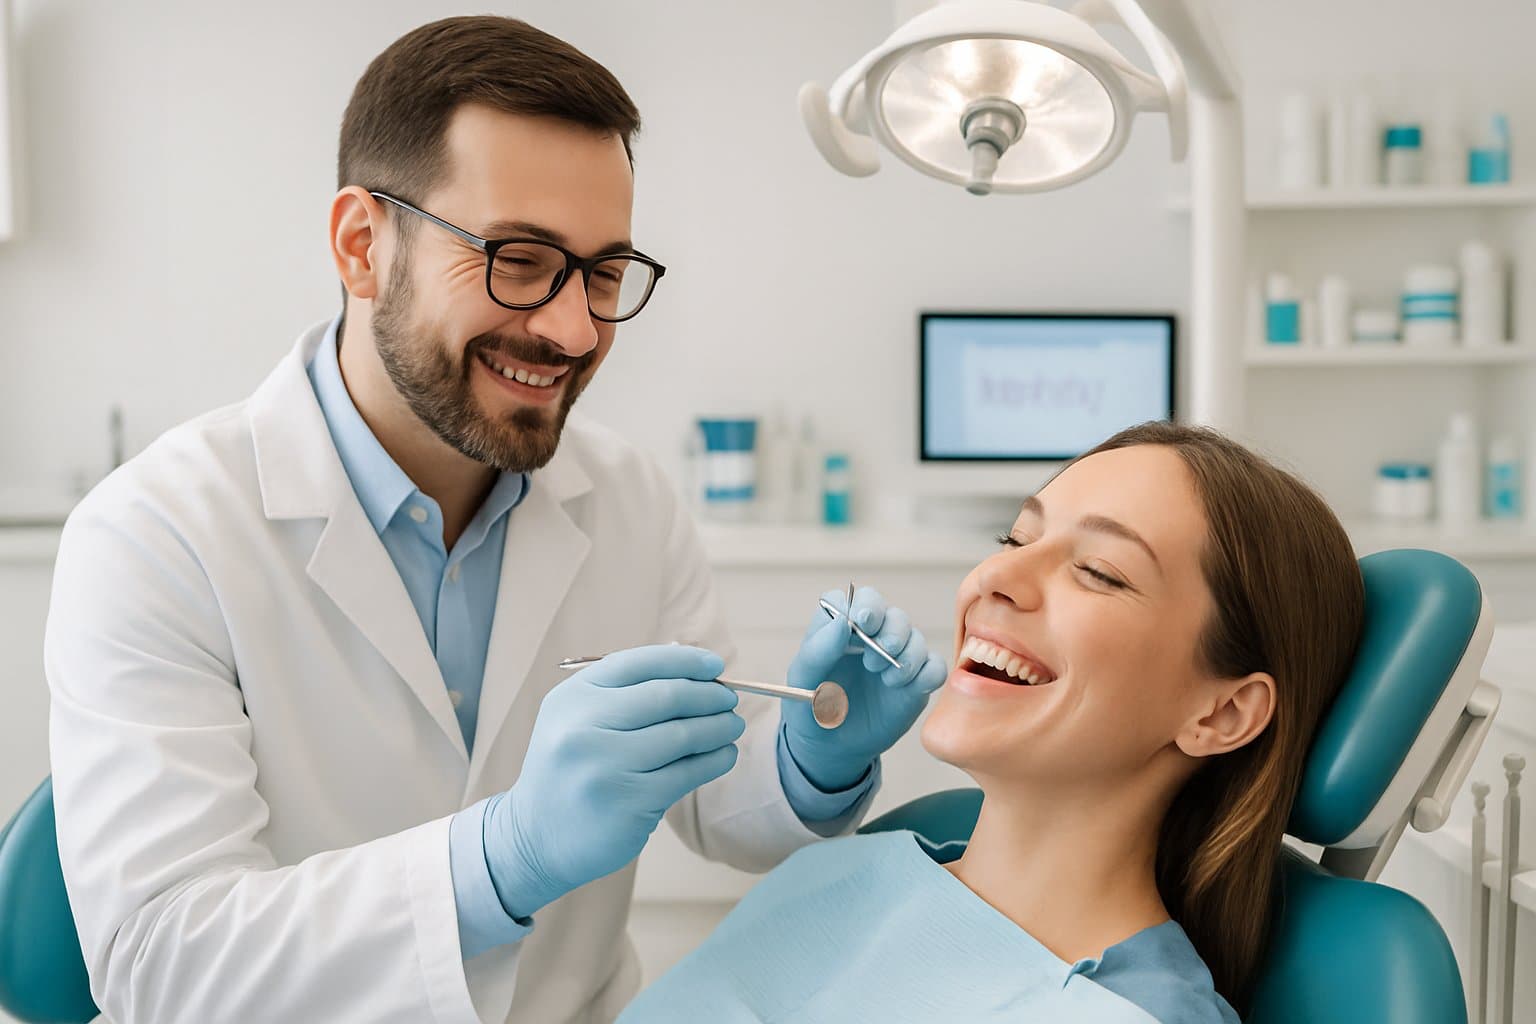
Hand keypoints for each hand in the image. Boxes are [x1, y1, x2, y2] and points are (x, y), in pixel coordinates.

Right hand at [483, 645, 742, 917]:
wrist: (536, 837)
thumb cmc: (571, 769)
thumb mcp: (578, 719)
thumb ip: (626, 693)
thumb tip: (696, 671)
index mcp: (573, 697)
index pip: (638, 663)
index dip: (685, 661)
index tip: (715, 666)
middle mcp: (584, 727)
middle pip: (666, 696)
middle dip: (708, 695)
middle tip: (729, 700)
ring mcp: (605, 766)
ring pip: (682, 735)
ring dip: (718, 727)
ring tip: (732, 726)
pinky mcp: (628, 803)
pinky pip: (686, 773)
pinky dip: (714, 760)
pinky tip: (724, 755)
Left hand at [782, 587, 946, 791]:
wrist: (830, 748)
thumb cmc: (810, 709)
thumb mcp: (803, 680)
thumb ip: (817, 649)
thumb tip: (842, 622)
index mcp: (841, 629)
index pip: (859, 599)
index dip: (864, 605)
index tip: (862, 621)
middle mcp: (872, 638)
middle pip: (893, 615)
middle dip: (890, 631)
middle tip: (875, 657)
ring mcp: (896, 659)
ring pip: (916, 638)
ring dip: (907, 656)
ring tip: (888, 680)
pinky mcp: (915, 683)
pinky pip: (935, 667)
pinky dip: (928, 674)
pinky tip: (907, 688)